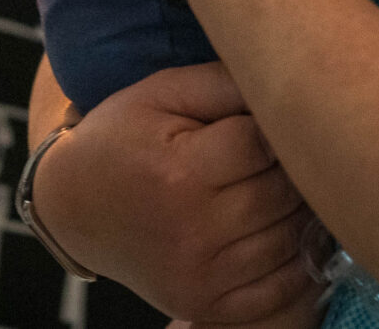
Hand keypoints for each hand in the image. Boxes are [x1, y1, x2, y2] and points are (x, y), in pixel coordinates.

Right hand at [32, 63, 317, 322]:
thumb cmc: (122, 138)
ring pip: (290, 240)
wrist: (74, 208)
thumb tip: (285, 72)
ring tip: (297, 187)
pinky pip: (282, 290)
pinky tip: (293, 233)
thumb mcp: (161, 91)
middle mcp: (193, 230)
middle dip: (295, 167)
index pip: (263, 143)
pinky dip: (301, 263)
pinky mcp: (206, 305)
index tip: (270, 119)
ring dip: (304, 213)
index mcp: (181, 172)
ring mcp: (201, 275)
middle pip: (283, 193)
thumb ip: (223, 80)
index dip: (275, 125)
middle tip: (293, 150)